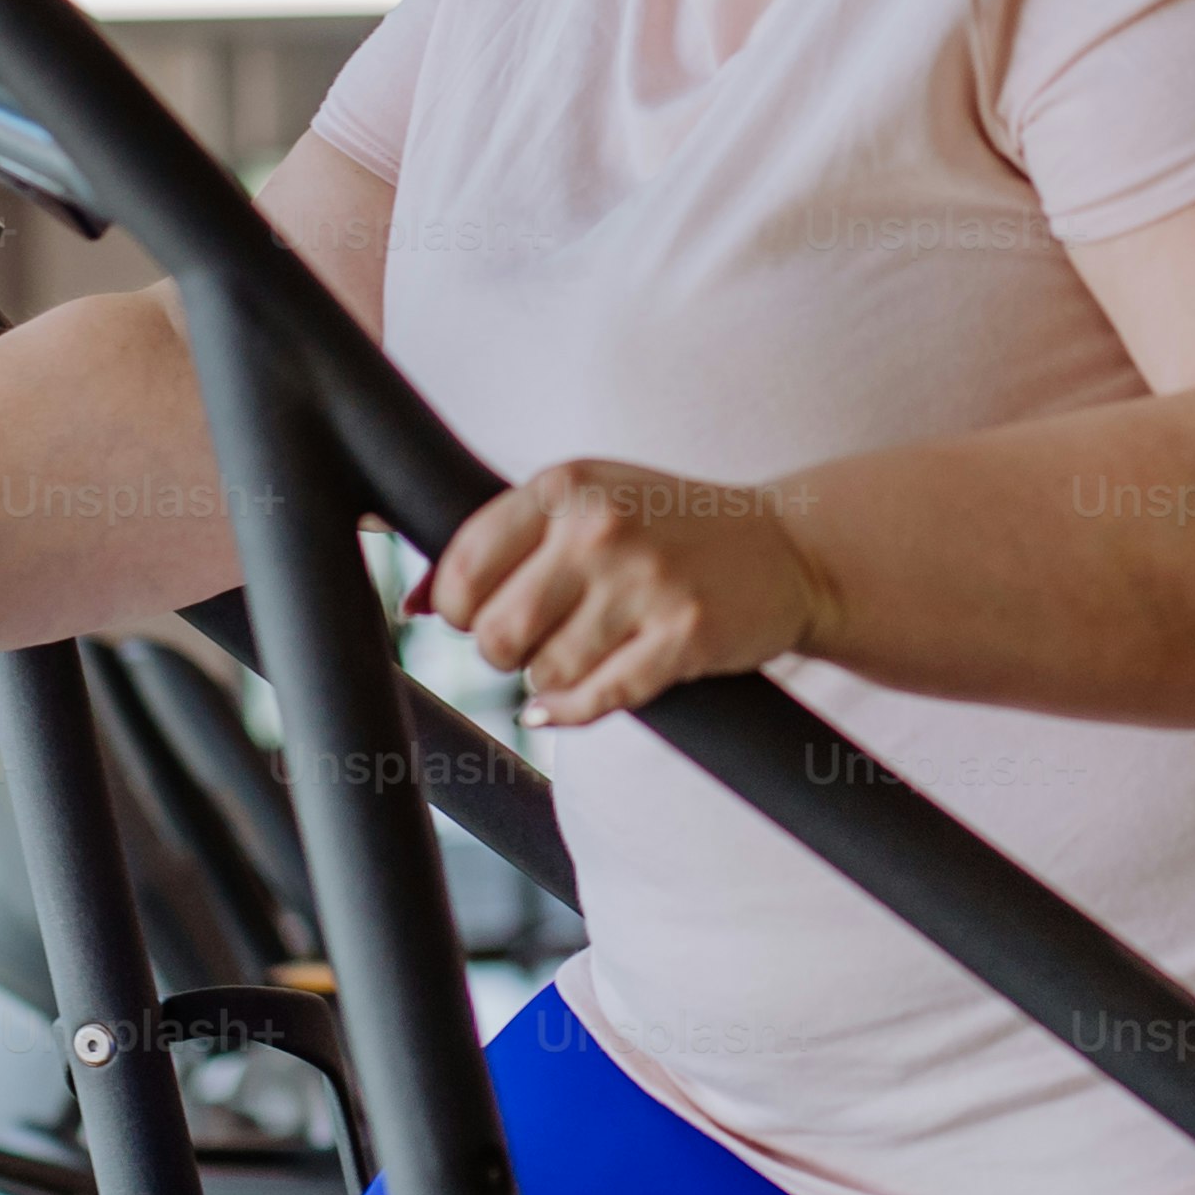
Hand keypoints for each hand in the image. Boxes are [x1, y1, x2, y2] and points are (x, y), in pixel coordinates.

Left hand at [426, 459, 836, 728]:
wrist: (785, 548)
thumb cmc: (666, 527)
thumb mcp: (583, 505)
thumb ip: (499, 542)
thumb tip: (409, 602)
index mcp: (565, 486)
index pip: (462, 569)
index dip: (457, 608)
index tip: (481, 612)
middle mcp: (600, 528)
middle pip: (494, 633)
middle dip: (502, 653)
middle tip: (530, 643)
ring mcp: (645, 582)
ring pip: (544, 674)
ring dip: (551, 679)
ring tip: (581, 652)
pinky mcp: (684, 634)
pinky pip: (598, 698)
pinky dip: (578, 708)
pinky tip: (581, 694)